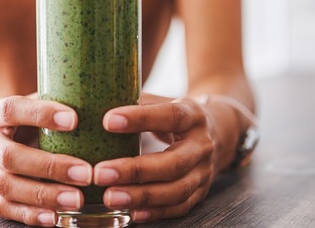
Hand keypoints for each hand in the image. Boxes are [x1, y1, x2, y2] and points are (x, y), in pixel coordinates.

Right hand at [0, 95, 93, 225]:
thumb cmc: (17, 121)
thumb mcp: (27, 105)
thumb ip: (52, 102)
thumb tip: (95, 100)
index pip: (12, 110)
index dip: (40, 114)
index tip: (74, 119)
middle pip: (10, 156)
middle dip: (50, 167)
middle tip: (85, 173)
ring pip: (7, 186)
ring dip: (44, 195)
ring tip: (77, 199)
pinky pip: (5, 208)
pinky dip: (31, 215)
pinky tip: (56, 217)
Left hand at [93, 93, 216, 222]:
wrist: (218, 132)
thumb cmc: (176, 115)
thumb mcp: (163, 101)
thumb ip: (136, 101)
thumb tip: (95, 101)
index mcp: (193, 116)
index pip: (170, 116)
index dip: (140, 118)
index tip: (107, 121)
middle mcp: (202, 146)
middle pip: (173, 163)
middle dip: (134, 170)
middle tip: (100, 173)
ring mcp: (204, 172)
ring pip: (176, 190)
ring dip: (141, 197)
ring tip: (109, 197)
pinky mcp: (201, 193)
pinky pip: (179, 207)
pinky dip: (155, 213)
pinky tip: (130, 213)